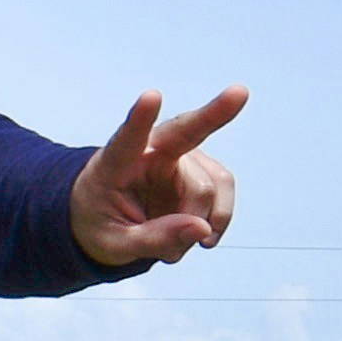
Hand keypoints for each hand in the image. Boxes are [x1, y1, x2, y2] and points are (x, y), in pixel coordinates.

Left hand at [71, 86, 247, 267]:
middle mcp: (151, 151)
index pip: (127, 139)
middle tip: (240, 92)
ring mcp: (179, 158)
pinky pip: (223, 191)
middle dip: (215, 113)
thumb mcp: (115, 245)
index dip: (140, 119)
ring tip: (176, 248)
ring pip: (208, 185)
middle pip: (186, 130)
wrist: (108, 220)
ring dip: (202, 220)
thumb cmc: (100, 223)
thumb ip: (154, 240)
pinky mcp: (200, 170)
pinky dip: (217, 219)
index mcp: (114, 163)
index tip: (152, 95)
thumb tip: (203, 229)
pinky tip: (200, 236)